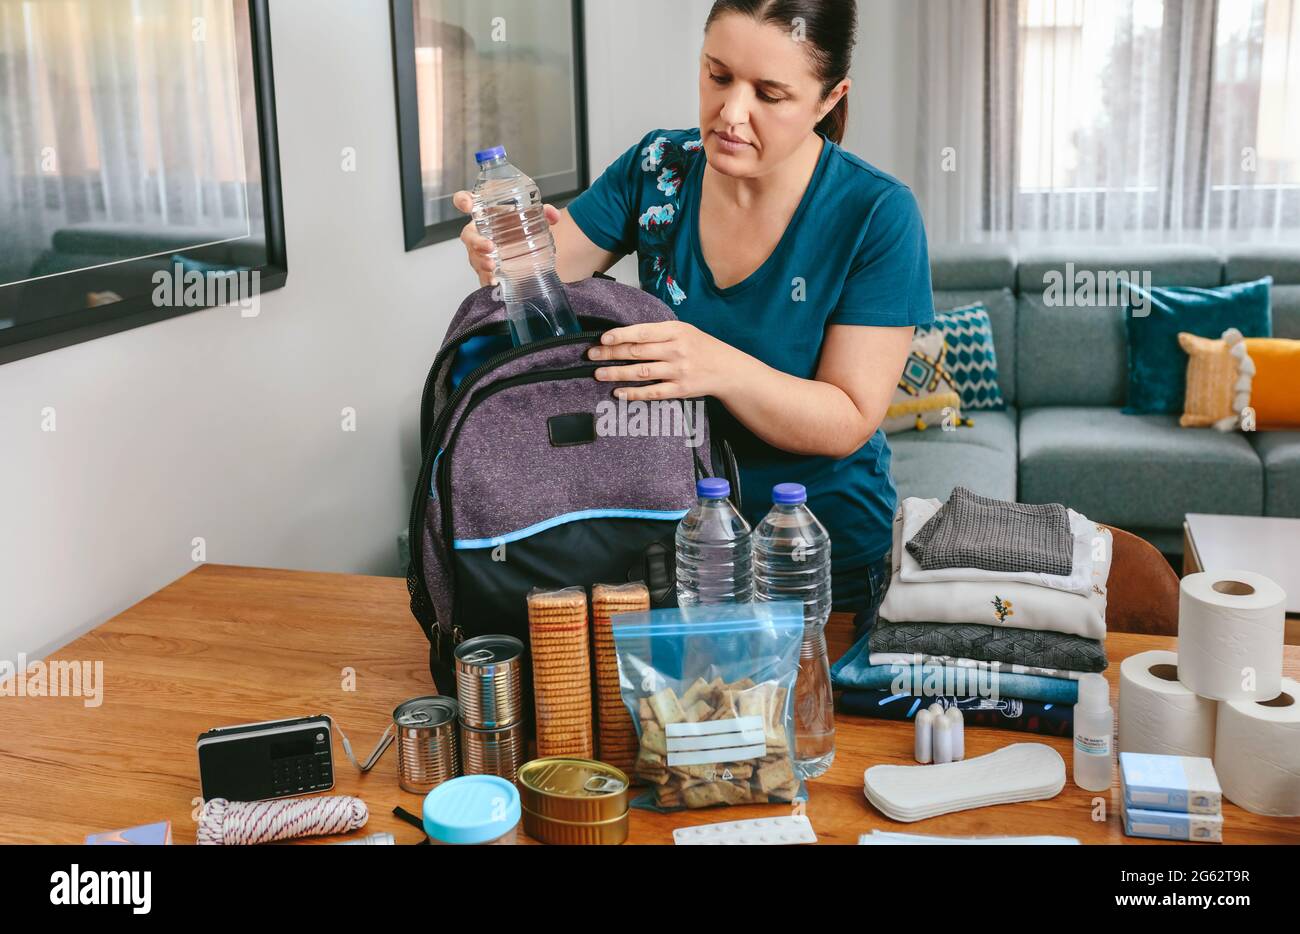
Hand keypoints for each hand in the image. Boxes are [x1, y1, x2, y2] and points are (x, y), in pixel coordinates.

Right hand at [452, 190, 561, 286]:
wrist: (527, 250)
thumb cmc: (521, 228)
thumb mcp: (533, 218)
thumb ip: (544, 213)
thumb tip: (552, 215)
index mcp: (486, 213)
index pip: (466, 201)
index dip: (462, 201)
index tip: (467, 205)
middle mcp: (480, 232)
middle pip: (468, 235)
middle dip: (475, 241)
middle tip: (489, 247)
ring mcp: (480, 252)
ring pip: (473, 256)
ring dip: (481, 261)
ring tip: (492, 266)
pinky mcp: (486, 269)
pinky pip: (481, 274)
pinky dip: (486, 278)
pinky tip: (494, 281)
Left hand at [587, 321, 742, 400]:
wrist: (728, 369)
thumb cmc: (702, 347)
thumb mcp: (683, 330)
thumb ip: (658, 332)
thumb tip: (625, 335)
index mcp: (676, 331)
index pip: (642, 332)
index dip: (620, 336)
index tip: (602, 339)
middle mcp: (676, 350)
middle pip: (637, 352)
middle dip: (611, 354)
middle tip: (591, 356)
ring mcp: (678, 371)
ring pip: (641, 372)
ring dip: (616, 373)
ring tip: (598, 374)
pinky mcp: (680, 389)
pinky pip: (652, 392)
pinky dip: (634, 393)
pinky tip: (618, 392)